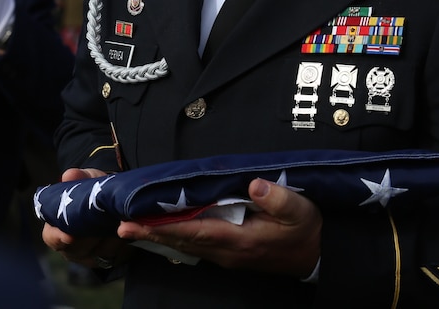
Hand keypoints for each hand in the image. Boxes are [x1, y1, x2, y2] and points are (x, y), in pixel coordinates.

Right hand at [42, 168, 132, 269]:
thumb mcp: (87, 180)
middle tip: (102, 221)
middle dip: (90, 236)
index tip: (69, 236)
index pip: (51, 237)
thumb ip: (78, 177)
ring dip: (110, 237)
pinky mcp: (111, 259)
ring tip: (118, 220)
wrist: (115, 201)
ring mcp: (91, 256)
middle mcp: (71, 247)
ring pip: (100, 252)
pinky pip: (118, 254)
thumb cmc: (94, 192)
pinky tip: (126, 229)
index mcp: (58, 228)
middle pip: (78, 249)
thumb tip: (69, 175)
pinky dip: (123, 242)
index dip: (58, 237)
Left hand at [116, 177, 321, 277]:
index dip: (164, 227)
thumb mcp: (300, 210)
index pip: (194, 231)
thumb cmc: (307, 229)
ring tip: (129, 227)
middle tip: (120, 226)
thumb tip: (255, 184)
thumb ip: (277, 197)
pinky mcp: (227, 252)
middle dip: (150, 233)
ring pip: (184, 245)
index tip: (136, 223)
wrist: (318, 255)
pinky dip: (172, 237)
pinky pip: (193, 245)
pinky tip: (157, 231)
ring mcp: (225, 255)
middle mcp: (226, 251)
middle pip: (181, 241)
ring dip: (157, 236)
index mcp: (239, 239)